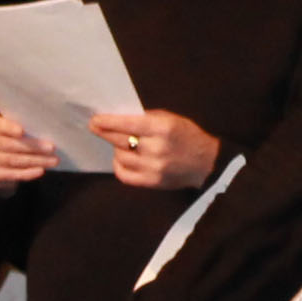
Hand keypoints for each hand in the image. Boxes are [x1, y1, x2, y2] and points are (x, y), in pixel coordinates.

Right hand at [0, 113, 59, 186]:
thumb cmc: (7, 140)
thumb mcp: (8, 130)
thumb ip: (18, 128)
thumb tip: (43, 130)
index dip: (8, 127)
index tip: (22, 131)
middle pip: (8, 144)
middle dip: (32, 146)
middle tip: (52, 148)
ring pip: (13, 159)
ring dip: (36, 160)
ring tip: (53, 160)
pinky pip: (11, 173)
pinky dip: (28, 173)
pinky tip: (40, 170)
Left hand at [87, 109, 220, 188]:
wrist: (206, 163)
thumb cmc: (187, 136)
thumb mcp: (171, 119)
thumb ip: (146, 118)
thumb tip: (118, 119)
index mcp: (162, 128)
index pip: (127, 124)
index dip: (107, 122)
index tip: (95, 120)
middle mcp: (156, 148)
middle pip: (120, 140)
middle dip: (105, 133)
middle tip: (95, 127)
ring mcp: (153, 168)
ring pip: (120, 157)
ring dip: (117, 148)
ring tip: (121, 144)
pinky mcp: (152, 182)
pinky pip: (124, 175)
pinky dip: (118, 165)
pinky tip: (122, 159)